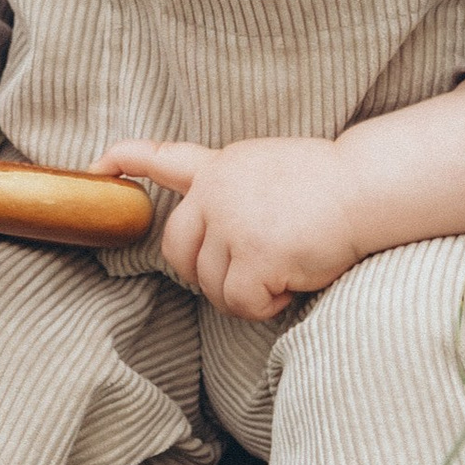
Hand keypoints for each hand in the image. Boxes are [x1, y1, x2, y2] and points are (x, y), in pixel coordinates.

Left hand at [97, 134, 367, 321]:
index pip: (162, 160)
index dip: (126, 163)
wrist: (366, 186)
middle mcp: (216, 192)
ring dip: (247, 293)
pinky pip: (242, 303)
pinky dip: (268, 304)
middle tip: (250, 274)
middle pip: (178, 251)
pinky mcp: (254, 254)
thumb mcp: (268, 168)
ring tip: (285, 270)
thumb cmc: (331, 185)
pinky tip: (293, 281)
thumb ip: (233, 191)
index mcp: (221, 168)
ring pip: (212, 286)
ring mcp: (232, 223)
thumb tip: (214, 235)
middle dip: (206, 274)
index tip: (98, 168)